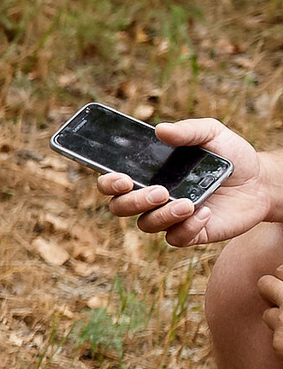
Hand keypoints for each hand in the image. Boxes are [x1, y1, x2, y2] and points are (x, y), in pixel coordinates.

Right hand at [95, 118, 272, 246]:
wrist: (260, 181)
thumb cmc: (230, 155)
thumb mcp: (212, 133)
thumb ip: (188, 130)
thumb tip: (160, 130)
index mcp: (148, 173)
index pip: (112, 183)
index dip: (109, 183)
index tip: (123, 179)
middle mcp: (152, 197)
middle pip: (120, 208)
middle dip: (135, 201)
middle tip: (161, 191)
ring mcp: (168, 217)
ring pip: (145, 224)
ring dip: (162, 215)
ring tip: (188, 203)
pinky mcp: (189, 233)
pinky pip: (175, 238)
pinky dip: (187, 227)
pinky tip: (205, 212)